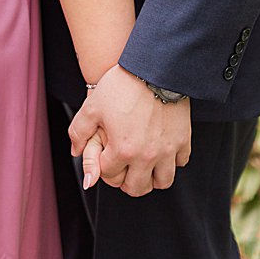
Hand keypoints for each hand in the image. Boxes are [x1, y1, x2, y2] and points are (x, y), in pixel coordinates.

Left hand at [69, 65, 191, 195]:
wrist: (153, 70)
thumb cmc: (120, 87)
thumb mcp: (91, 107)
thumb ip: (79, 133)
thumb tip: (75, 153)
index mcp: (122, 150)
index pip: (109, 176)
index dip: (102, 168)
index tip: (103, 157)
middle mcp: (147, 156)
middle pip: (136, 188)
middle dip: (125, 181)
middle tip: (121, 169)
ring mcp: (168, 151)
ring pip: (162, 183)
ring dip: (150, 178)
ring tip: (141, 166)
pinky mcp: (184, 142)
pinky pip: (180, 164)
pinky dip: (170, 162)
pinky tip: (159, 150)